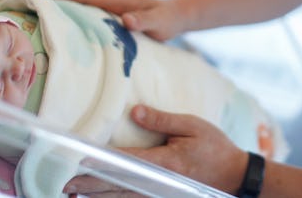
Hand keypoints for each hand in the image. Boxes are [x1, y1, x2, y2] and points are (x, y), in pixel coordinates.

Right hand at [44, 0, 186, 41]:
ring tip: (44, 21)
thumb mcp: (159, 22)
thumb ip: (144, 20)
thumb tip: (126, 19)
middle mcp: (113, 3)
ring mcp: (114, 11)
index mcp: (119, 1)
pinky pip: (94, 19)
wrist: (178, 17)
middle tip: (33, 7)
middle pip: (81, 1)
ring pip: (86, 9)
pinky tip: (71, 34)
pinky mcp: (117, 20)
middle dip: (58, 2)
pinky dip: (80, 22)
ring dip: (67, 12)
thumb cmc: (169, 19)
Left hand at [64, 105, 247, 195]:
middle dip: (90, 184)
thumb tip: (134, 112)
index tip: (78, 162)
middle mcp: (159, 182)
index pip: (125, 162)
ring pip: (123, 197)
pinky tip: (101, 197)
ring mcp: (161, 193)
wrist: (236, 175)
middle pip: (118, 184)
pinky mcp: (164, 196)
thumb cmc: (215, 147)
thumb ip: (162, 120)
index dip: (100, 163)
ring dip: (98, 195)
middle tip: (65, 183)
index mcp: (165, 162)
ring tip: (74, 192)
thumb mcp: (192, 126)